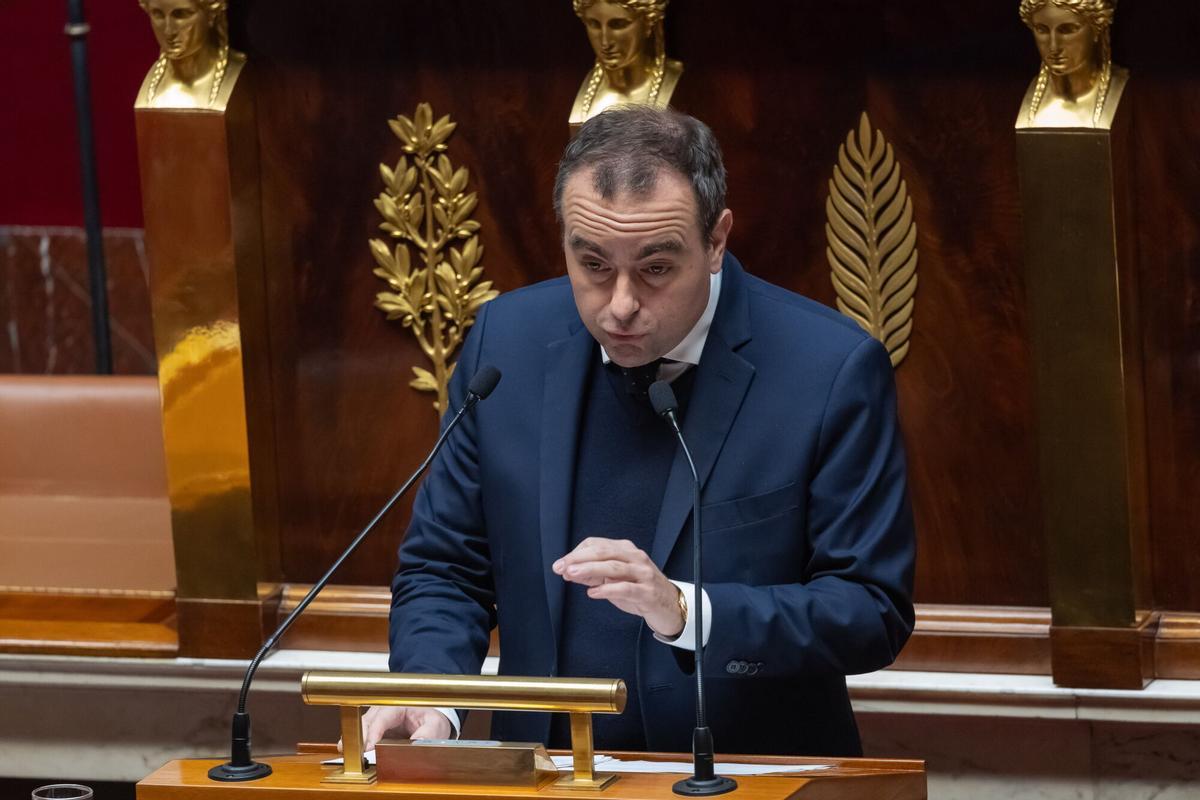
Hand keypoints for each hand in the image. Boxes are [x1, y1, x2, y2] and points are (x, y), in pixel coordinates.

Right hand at [337, 705, 452, 753]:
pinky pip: (361, 735)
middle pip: (366, 720)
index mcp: (399, 706)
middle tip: (353, 752)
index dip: (374, 732)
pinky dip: (356, 744)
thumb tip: (418, 742)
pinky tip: (351, 753)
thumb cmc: (432, 719)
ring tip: (346, 753)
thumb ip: (429, 733)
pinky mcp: (374, 730)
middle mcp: (384, 711)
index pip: (383, 717)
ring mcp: (377, 720)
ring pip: (360, 726)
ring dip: (354, 740)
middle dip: (359, 735)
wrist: (432, 720)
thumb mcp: (436, 725)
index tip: (369, 746)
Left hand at [552, 537, 683, 637]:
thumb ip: (593, 575)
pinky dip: (607, 589)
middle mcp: (635, 558)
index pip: (597, 544)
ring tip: (572, 573)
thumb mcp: (615, 579)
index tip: (562, 564)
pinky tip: (593, 593)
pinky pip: (625, 588)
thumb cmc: (640, 590)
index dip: (576, 552)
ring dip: (590, 569)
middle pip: (603, 552)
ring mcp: (643, 574)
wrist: (670, 606)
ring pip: (614, 567)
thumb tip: (569, 571)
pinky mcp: (647, 592)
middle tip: (561, 566)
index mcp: (626, 550)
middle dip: (579, 558)